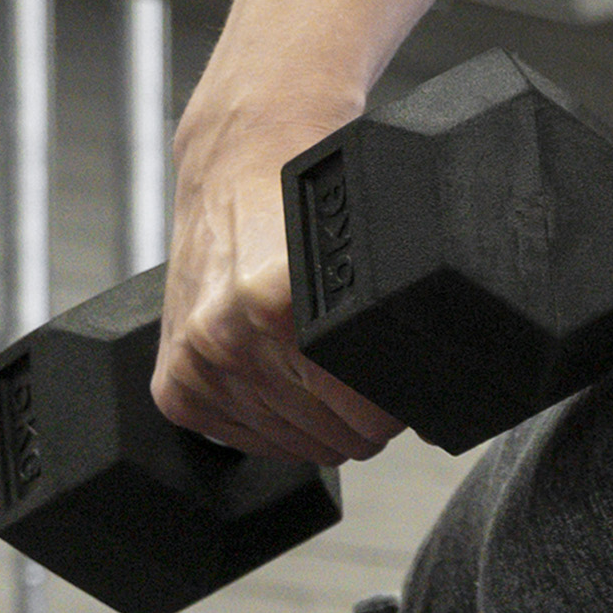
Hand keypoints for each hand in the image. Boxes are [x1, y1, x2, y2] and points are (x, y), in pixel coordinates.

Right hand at [147, 89, 404, 469]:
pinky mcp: (175, 386)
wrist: (235, 165)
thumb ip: (393, 330)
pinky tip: (280, 376)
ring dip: (320, 418)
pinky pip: (251, 444)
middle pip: (339, 440)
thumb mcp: (366, 257)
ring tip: (317, 364)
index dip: (398, 403)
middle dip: (361, 413)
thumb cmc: (302, 206)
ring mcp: (195, 365)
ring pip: (298, 448)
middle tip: (356, 367)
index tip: (398, 379)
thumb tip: (438, 404)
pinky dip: (277, 422)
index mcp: (279, 304)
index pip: (373, 418)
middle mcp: (227, 337)